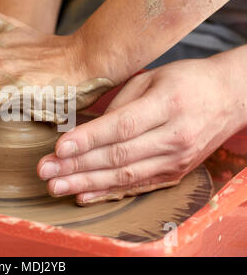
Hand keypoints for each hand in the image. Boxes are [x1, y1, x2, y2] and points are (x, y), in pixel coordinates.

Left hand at [38, 57, 246, 204]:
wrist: (230, 97)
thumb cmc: (186, 81)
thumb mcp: (152, 78)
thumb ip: (120, 103)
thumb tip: (87, 129)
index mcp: (168, 104)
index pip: (121, 126)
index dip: (88, 139)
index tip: (58, 147)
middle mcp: (174, 136)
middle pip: (118, 156)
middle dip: (77, 166)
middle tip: (45, 171)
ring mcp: (176, 159)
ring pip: (124, 176)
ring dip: (86, 183)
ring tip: (55, 186)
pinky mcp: (175, 173)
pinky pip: (137, 187)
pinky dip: (108, 193)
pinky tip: (83, 196)